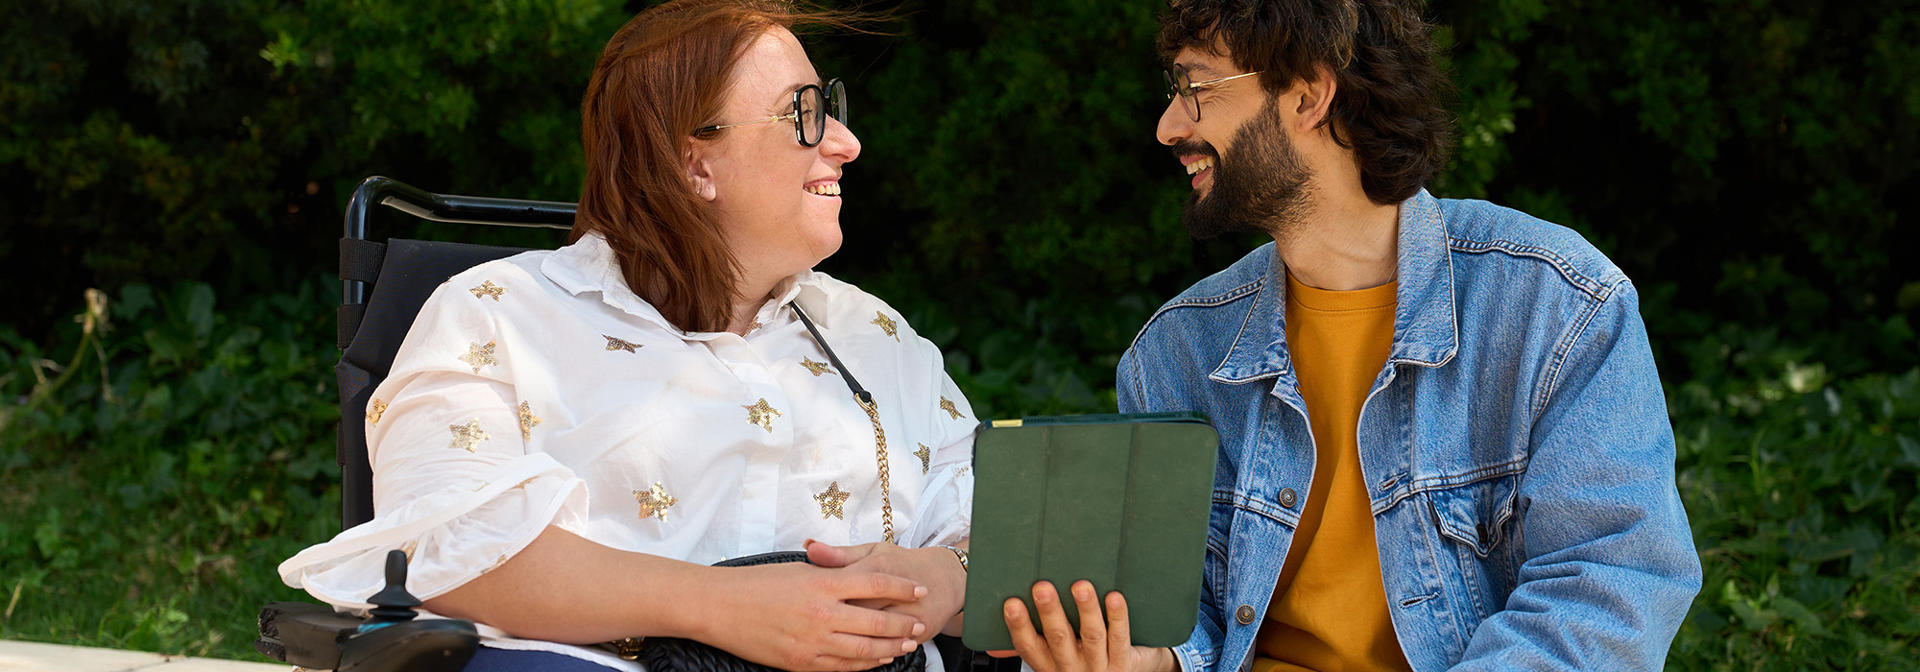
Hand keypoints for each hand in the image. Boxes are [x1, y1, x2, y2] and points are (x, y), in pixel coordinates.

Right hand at [695, 561, 928, 670]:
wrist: (718, 607)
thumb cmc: (756, 583)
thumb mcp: (798, 569)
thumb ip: (831, 574)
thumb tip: (859, 578)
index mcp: (823, 584)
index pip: (877, 585)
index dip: (903, 588)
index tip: (920, 590)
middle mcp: (822, 614)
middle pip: (877, 622)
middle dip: (904, 624)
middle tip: (920, 625)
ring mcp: (813, 642)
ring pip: (864, 650)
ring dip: (890, 648)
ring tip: (906, 644)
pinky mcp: (801, 663)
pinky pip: (842, 667)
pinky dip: (864, 664)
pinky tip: (877, 660)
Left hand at [806, 540, 966, 640]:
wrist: (945, 577)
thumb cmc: (902, 563)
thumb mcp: (872, 551)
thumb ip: (839, 554)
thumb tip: (809, 547)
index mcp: (877, 567)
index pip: (842, 586)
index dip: (820, 598)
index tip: (802, 604)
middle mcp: (893, 592)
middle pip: (856, 613)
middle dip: (832, 624)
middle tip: (810, 630)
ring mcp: (909, 614)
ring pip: (874, 635)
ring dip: (850, 642)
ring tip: (829, 644)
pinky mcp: (920, 631)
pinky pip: (892, 647)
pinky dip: (873, 654)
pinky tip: (855, 656)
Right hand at [988, 580, 1174, 671]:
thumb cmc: (1084, 661)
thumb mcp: (1054, 658)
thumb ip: (1033, 642)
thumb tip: (996, 632)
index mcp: (1049, 664)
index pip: (1029, 646)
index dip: (1019, 625)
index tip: (1011, 602)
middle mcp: (1071, 667)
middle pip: (1059, 639)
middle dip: (1050, 613)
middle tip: (1042, 587)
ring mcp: (1098, 666)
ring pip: (1091, 636)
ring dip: (1086, 611)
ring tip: (1081, 586)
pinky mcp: (1124, 663)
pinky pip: (1119, 638)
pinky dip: (1117, 617)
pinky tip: (1113, 598)